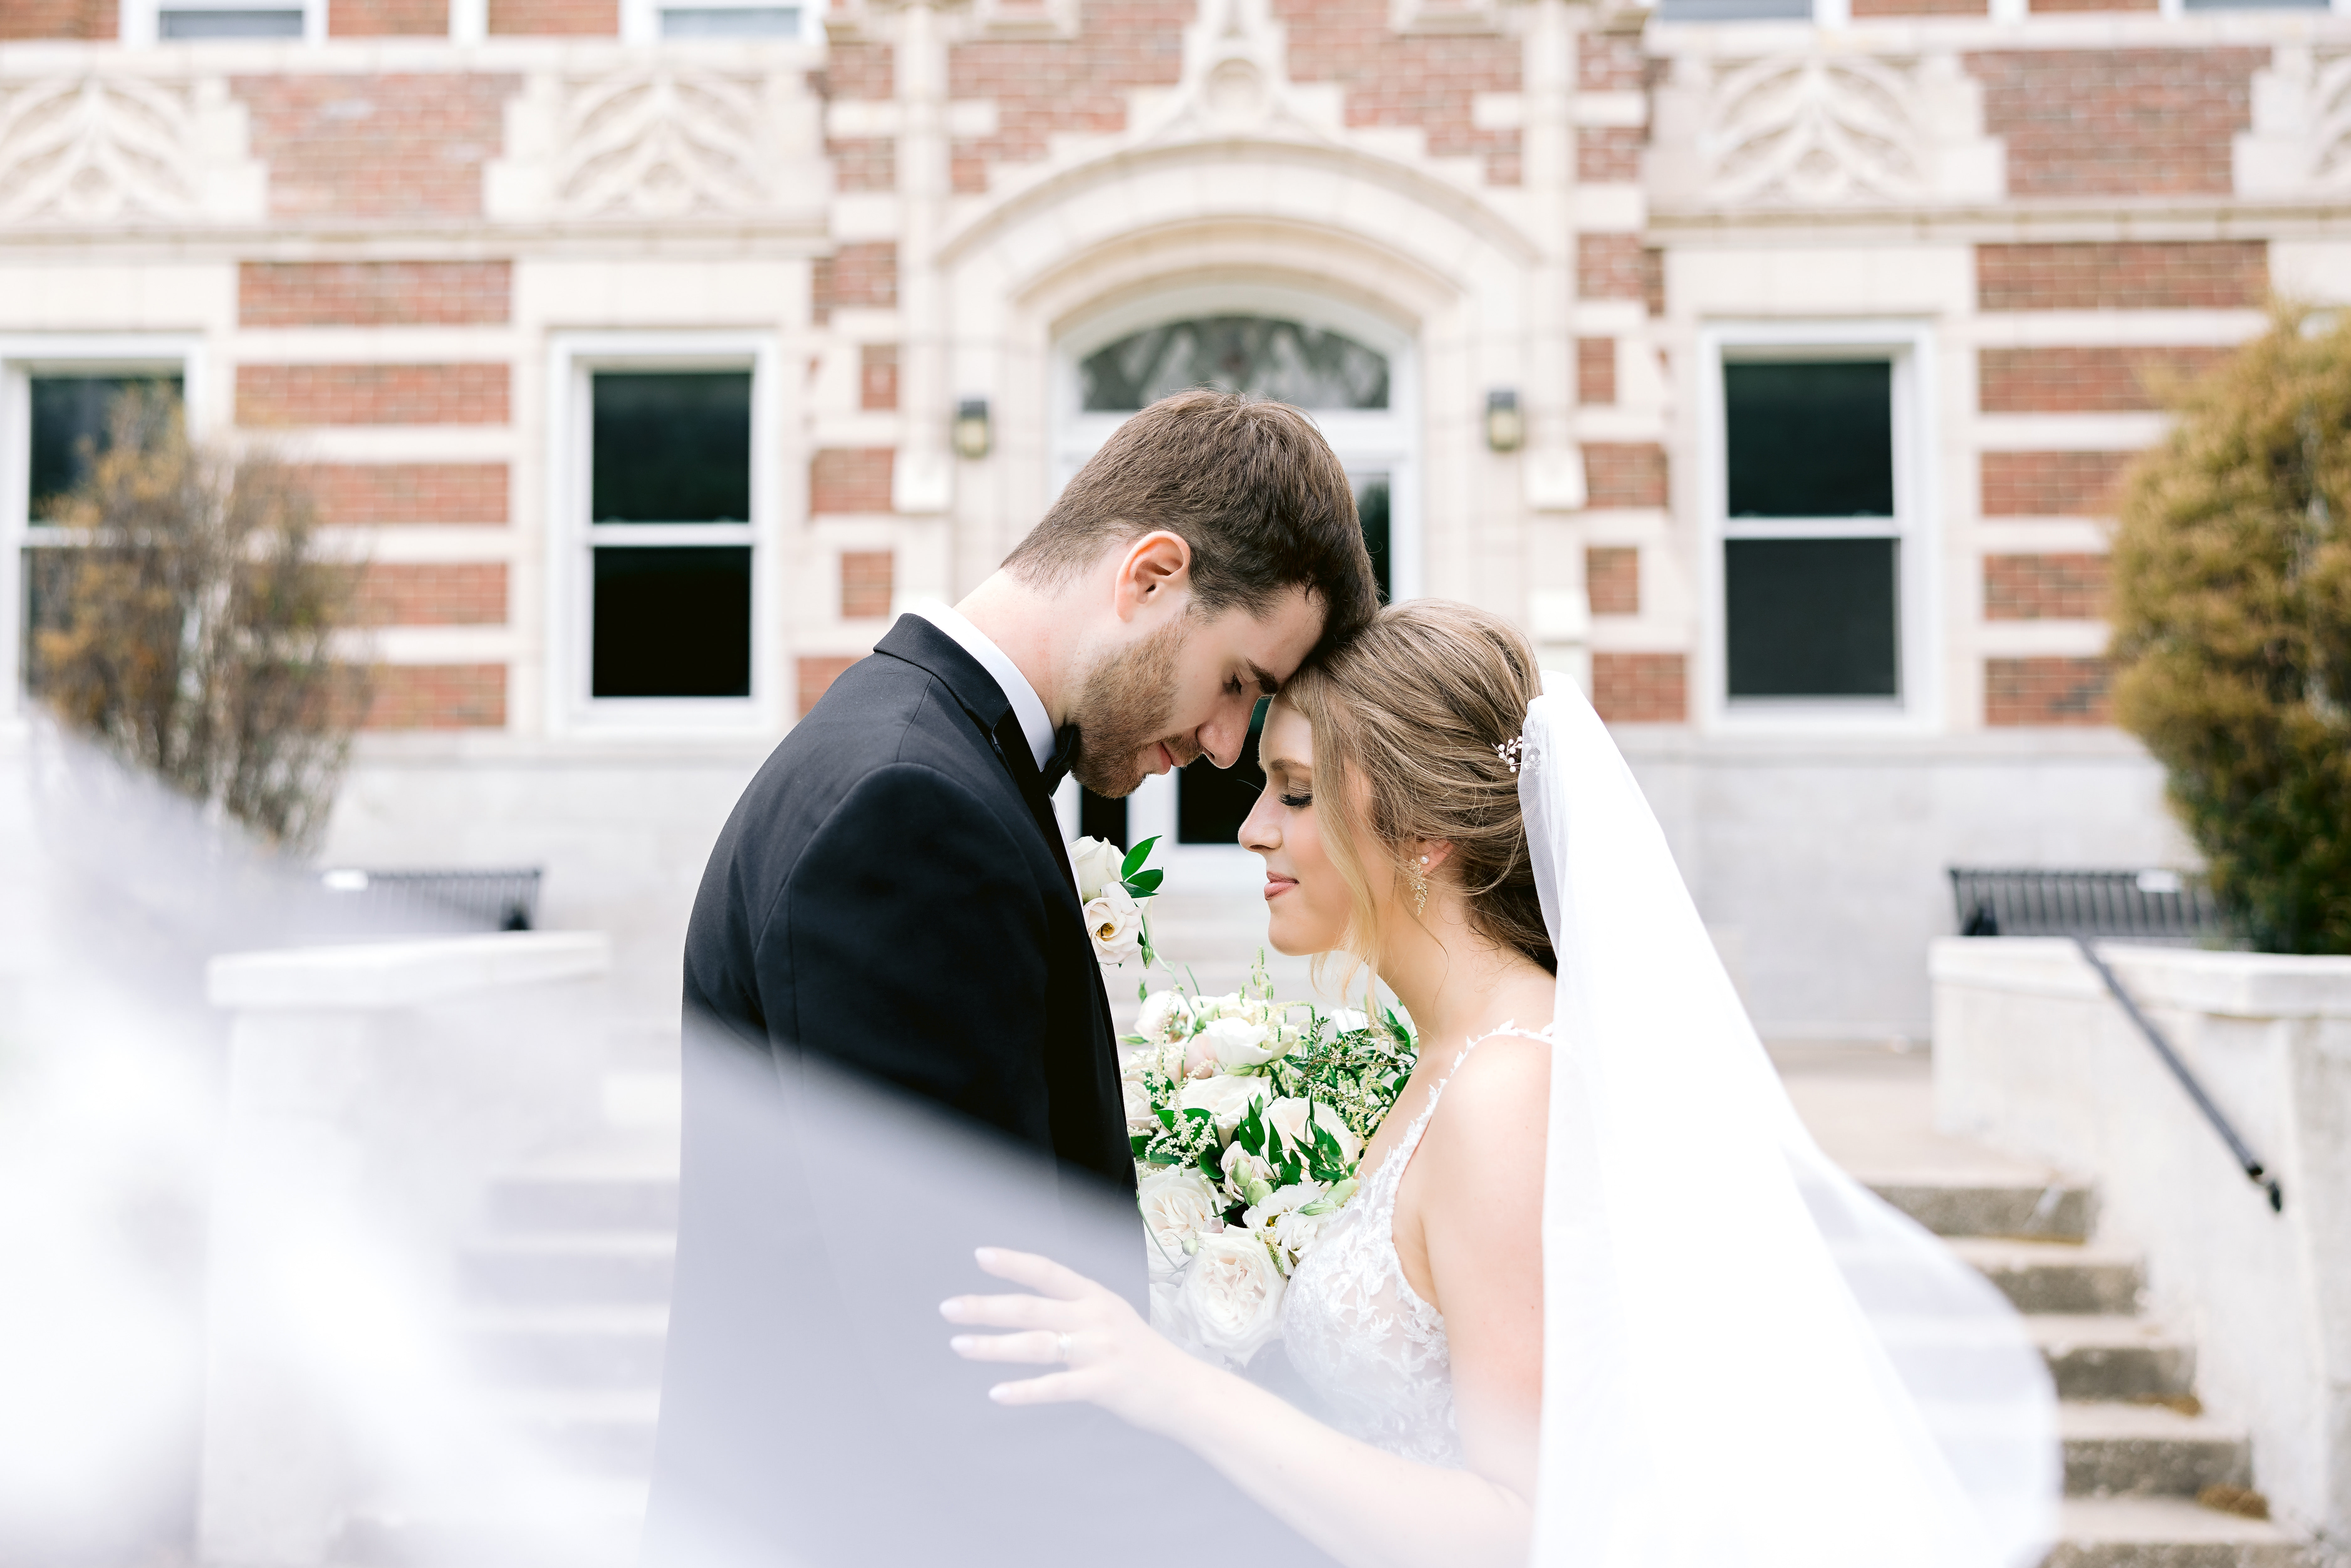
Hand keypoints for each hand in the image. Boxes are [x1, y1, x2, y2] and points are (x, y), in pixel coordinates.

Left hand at [941, 1246, 1209, 1436]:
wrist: (1185, 1390)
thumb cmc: (1142, 1355)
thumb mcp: (1112, 1318)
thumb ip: (1075, 1311)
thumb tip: (1028, 1309)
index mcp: (1096, 1297)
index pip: (1048, 1272)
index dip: (1014, 1263)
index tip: (980, 1256)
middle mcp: (1095, 1318)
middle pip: (1031, 1308)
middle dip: (985, 1307)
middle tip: (949, 1308)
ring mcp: (1100, 1351)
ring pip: (1036, 1345)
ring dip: (993, 1346)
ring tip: (959, 1345)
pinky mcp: (1103, 1385)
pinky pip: (1056, 1387)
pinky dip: (1024, 1391)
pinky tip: (997, 1393)